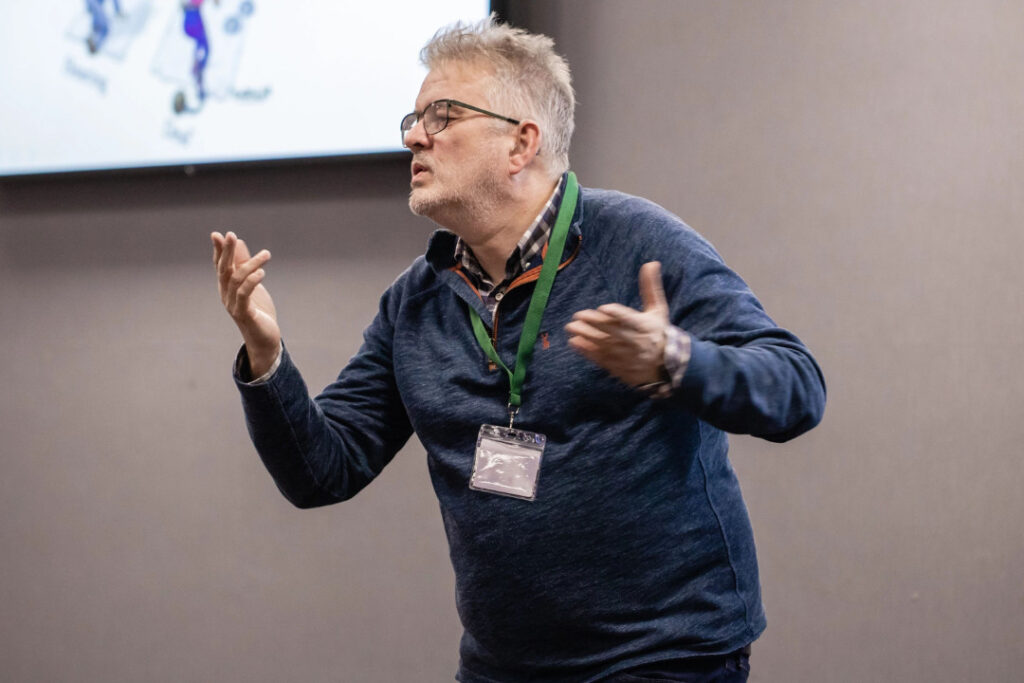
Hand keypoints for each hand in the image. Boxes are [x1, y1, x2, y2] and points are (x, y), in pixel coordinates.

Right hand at [211, 231, 279, 375]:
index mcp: (227, 288)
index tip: (218, 234)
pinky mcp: (245, 314)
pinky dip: (251, 282)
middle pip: (224, 270)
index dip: (218, 251)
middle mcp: (226, 295)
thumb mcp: (253, 284)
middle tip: (231, 235)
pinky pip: (244, 295)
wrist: (265, 340)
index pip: (220, 266)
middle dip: (226, 252)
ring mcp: (233, 305)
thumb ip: (244, 265)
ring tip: (266, 254)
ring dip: (251, 264)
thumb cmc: (259, 312)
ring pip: (236, 280)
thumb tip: (239, 242)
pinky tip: (261, 273)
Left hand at [565, 261, 669, 385]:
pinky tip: (575, 343)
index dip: (618, 314)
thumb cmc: (659, 331)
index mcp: (646, 326)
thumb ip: (651, 287)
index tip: (604, 308)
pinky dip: (588, 352)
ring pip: (605, 346)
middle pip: (614, 333)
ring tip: (571, 329)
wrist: (666, 365)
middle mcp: (636, 342)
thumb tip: (651, 263)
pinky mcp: (620, 367)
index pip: (631, 320)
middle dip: (594, 325)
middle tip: (577, 316)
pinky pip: (602, 360)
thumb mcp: (658, 309)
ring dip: (587, 337)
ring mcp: (627, 357)